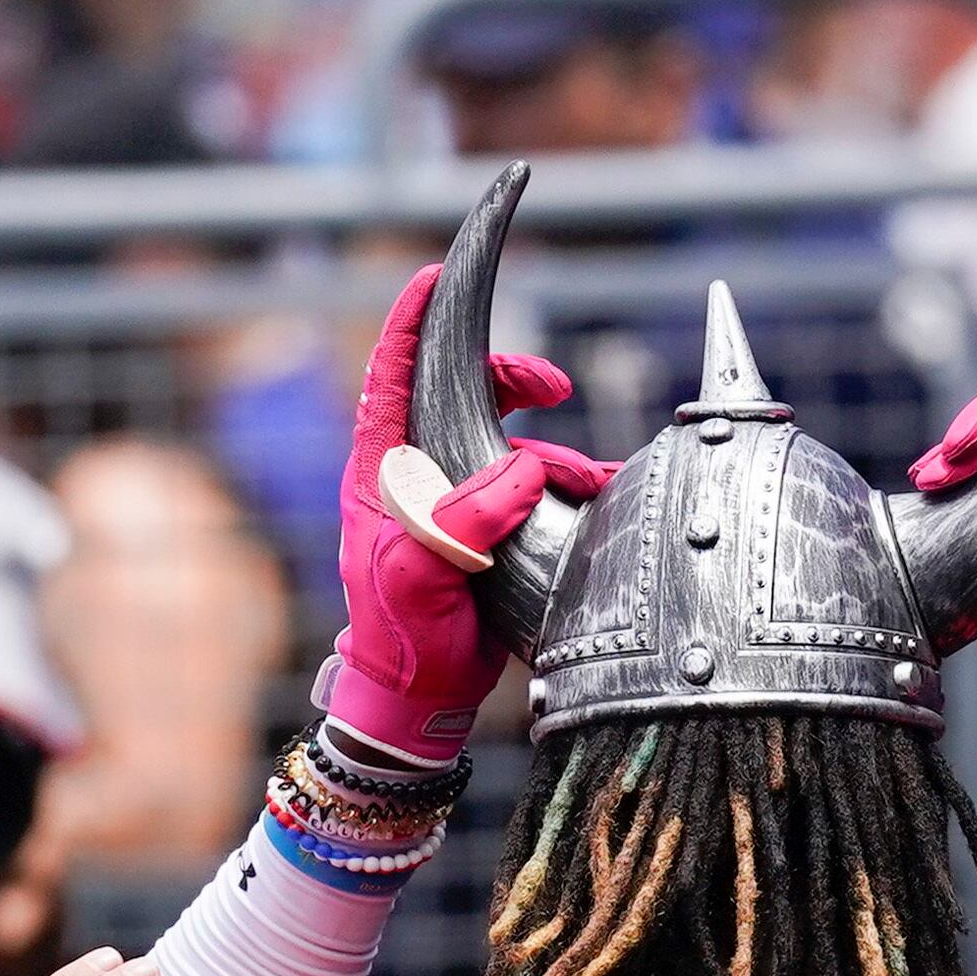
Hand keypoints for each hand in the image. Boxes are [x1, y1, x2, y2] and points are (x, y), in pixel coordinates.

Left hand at [324, 267, 613, 758]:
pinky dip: (563, 485)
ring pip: (505, 441)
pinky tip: (593, 499)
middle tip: (553, 384)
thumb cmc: (402, 636)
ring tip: (591, 482)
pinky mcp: (484, 528)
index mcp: (383, 470)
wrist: (419, 700)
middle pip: (457, 391)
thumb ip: (463, 520)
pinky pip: (529, 485)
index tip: (439, 275)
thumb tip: (521, 469)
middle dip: (509, 376)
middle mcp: (414, 473)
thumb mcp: (421, 576)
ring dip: (553, 452)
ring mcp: (450, 500)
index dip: (413, 318)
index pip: (390, 372)